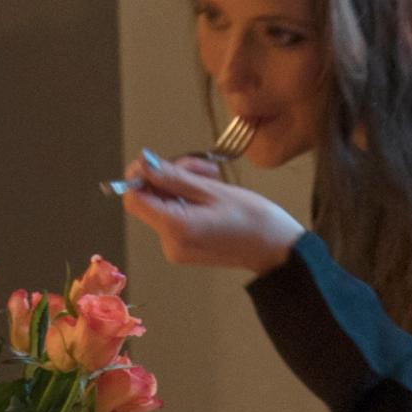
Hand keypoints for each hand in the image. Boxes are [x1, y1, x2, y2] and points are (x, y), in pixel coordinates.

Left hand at [119, 150, 304, 272]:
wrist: (277, 249)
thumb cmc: (255, 221)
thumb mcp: (214, 190)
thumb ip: (174, 177)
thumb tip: (145, 165)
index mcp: (176, 229)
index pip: (134, 199)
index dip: (140, 176)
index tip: (158, 162)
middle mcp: (170, 243)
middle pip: (149, 200)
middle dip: (169, 176)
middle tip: (199, 166)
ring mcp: (177, 247)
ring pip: (163, 204)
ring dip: (182, 185)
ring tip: (211, 178)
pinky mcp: (185, 246)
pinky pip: (174, 215)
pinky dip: (187, 199)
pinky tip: (210, 194)